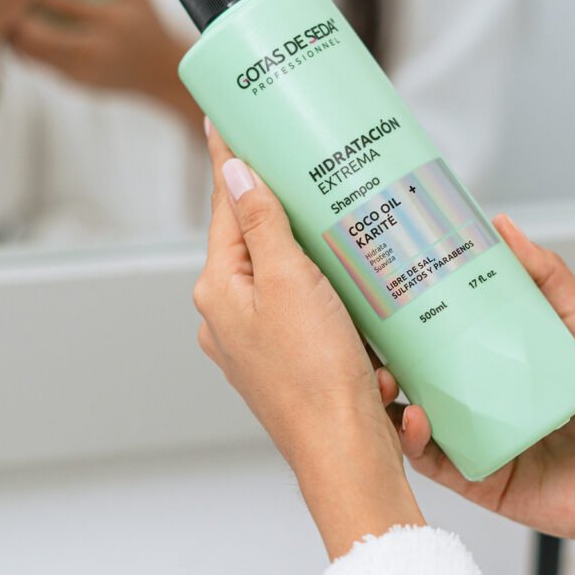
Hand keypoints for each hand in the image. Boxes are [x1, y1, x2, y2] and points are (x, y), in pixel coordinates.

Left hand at [9, 0, 201, 127]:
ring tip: (0, 14)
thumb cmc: (149, 27)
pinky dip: (24, 49)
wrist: (163, 75)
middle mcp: (95, 48)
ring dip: (12, 35)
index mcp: (109, 20)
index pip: (60, 2)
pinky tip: (17, 34)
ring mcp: (84, 70)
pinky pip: (40, 66)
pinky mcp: (77, 84)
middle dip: (12, 15)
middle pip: (37, 34)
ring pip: (32, 54)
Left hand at [195, 125, 423, 558]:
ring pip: (287, 276)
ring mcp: (260, 341)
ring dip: (313, 254)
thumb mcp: (288, 280)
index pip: (226, 209)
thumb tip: (235, 172)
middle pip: (257, 241)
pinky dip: (330, 294)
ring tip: (340, 228)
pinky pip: (309, 309)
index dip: (233, 164)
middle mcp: (230, 317)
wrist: (345, 452)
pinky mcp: (293, 360)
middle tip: (306, 169)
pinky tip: (356, 290)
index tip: (227, 122)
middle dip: (285, 211)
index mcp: (219, 291)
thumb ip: (261, 223)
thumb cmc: (316, 373)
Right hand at [390, 216, 574, 561]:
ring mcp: (477, 439)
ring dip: (387, 398)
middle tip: (367, 334)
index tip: (381, 288)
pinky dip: (415, 442)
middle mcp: (482, 399)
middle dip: (382, 356)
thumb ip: (550, 277)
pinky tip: (415, 418)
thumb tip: (505, 228)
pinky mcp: (480, 479)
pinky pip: (434, 463)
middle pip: (415, 374)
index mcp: (498, 362)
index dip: (405, 315)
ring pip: (413, 417)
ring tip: (383, 376)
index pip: (439, 334)